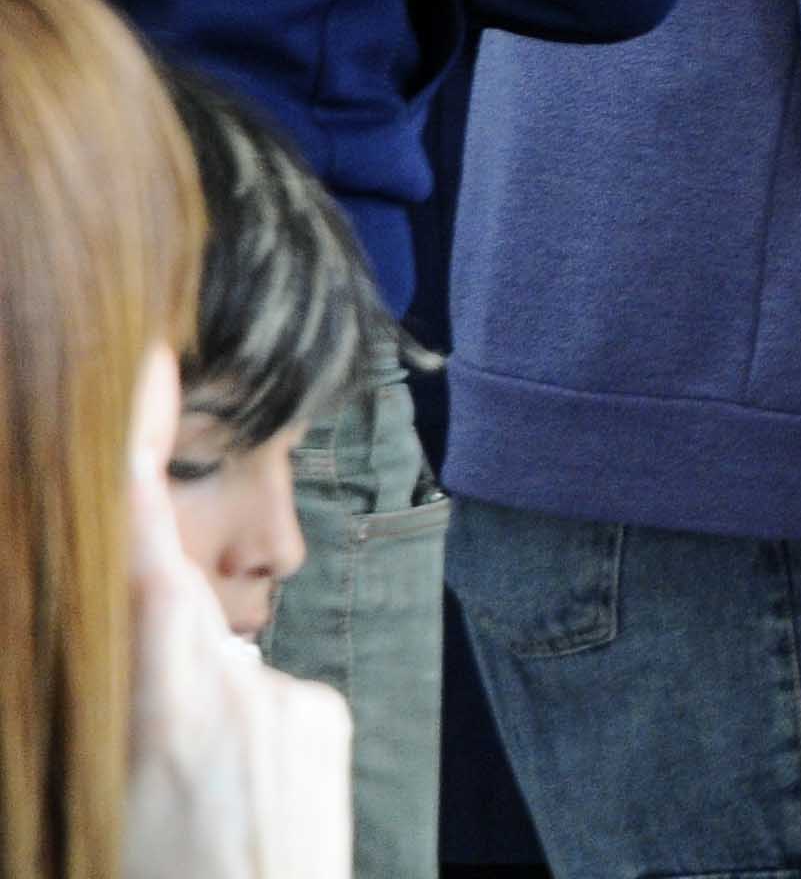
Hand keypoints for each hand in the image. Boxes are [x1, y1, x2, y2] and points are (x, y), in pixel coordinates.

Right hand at [122, 348, 351, 878]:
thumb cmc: (157, 873)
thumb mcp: (93, 800)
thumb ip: (100, 710)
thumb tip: (109, 662)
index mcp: (164, 700)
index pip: (137, 548)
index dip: (135, 443)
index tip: (146, 356)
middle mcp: (236, 682)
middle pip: (162, 624)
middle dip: (128, 664)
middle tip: (133, 770)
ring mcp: (290, 699)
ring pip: (207, 676)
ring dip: (181, 724)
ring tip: (176, 817)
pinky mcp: (323, 722)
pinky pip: (255, 706)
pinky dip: (226, 746)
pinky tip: (220, 813)